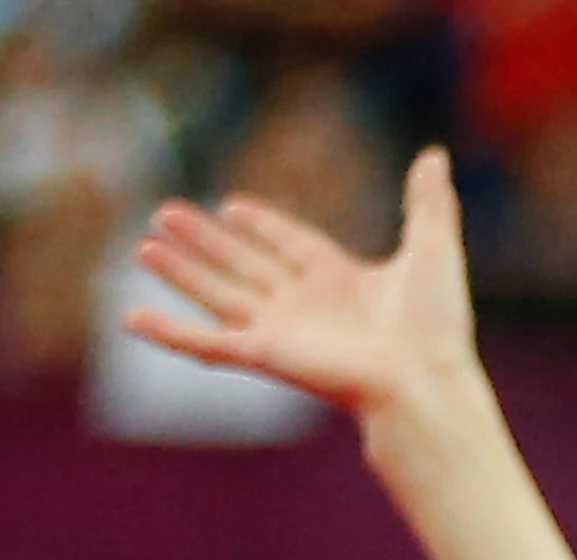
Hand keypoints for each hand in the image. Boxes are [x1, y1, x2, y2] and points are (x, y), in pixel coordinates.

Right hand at [127, 147, 483, 429]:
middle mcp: (308, 306)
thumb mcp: (433, 248)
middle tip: (166, 213)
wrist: (426, 379)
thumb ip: (428, 202)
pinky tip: (133, 319)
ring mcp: (283, 331)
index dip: (263, 227)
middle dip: (207, 242)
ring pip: (218, 296)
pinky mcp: (264, 355)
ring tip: (144, 248)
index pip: (292, 246)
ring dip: (181, 273)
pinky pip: (206, 344)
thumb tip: (435, 155)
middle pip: (245, 265)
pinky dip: (169, 334)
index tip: (232, 207)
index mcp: (343, 281)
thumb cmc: (437, 325)